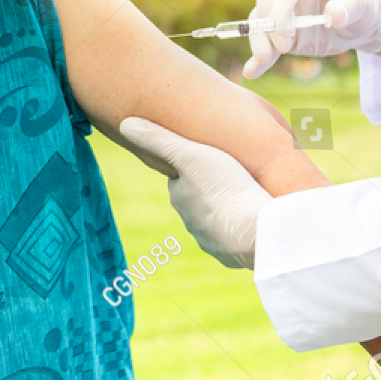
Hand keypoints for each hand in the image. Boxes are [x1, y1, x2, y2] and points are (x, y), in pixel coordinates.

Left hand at [118, 117, 271, 268]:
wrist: (256, 234)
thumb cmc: (225, 189)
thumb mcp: (191, 155)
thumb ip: (159, 139)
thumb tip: (125, 123)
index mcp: (180, 198)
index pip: (179, 179)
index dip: (189, 167)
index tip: (200, 157)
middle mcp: (192, 223)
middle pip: (197, 200)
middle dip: (208, 189)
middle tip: (226, 175)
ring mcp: (214, 241)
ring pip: (217, 221)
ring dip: (227, 210)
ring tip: (244, 197)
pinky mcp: (235, 255)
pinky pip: (236, 239)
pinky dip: (242, 229)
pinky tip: (254, 221)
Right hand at [243, 0, 380, 78]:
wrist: (362, 23)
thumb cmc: (363, 3)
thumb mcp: (361, 3)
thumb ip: (348, 7)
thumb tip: (334, 16)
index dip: (281, 2)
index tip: (279, 21)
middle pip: (266, 2)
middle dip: (270, 24)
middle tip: (284, 45)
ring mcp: (281, 11)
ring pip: (261, 23)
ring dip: (260, 41)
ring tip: (264, 59)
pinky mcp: (279, 34)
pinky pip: (266, 44)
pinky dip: (259, 59)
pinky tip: (251, 72)